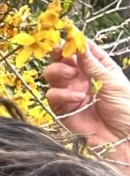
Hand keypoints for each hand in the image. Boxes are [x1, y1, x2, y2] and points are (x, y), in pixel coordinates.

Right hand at [43, 36, 129, 171]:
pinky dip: (61, 94)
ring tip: (71, 77)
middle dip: (60, 55)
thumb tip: (78, 43)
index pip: (82, 50)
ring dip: (58, 72)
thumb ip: (92, 64)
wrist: (122, 139)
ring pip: (52, 75)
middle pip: (62, 60)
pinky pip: (52, 96)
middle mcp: (82, 78)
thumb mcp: (112, 81)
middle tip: (61, 54)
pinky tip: (76, 98)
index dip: (74, 42)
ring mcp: (71, 93)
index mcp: (99, 68)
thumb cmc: (125, 109)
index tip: (68, 36)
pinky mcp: (63, 110)